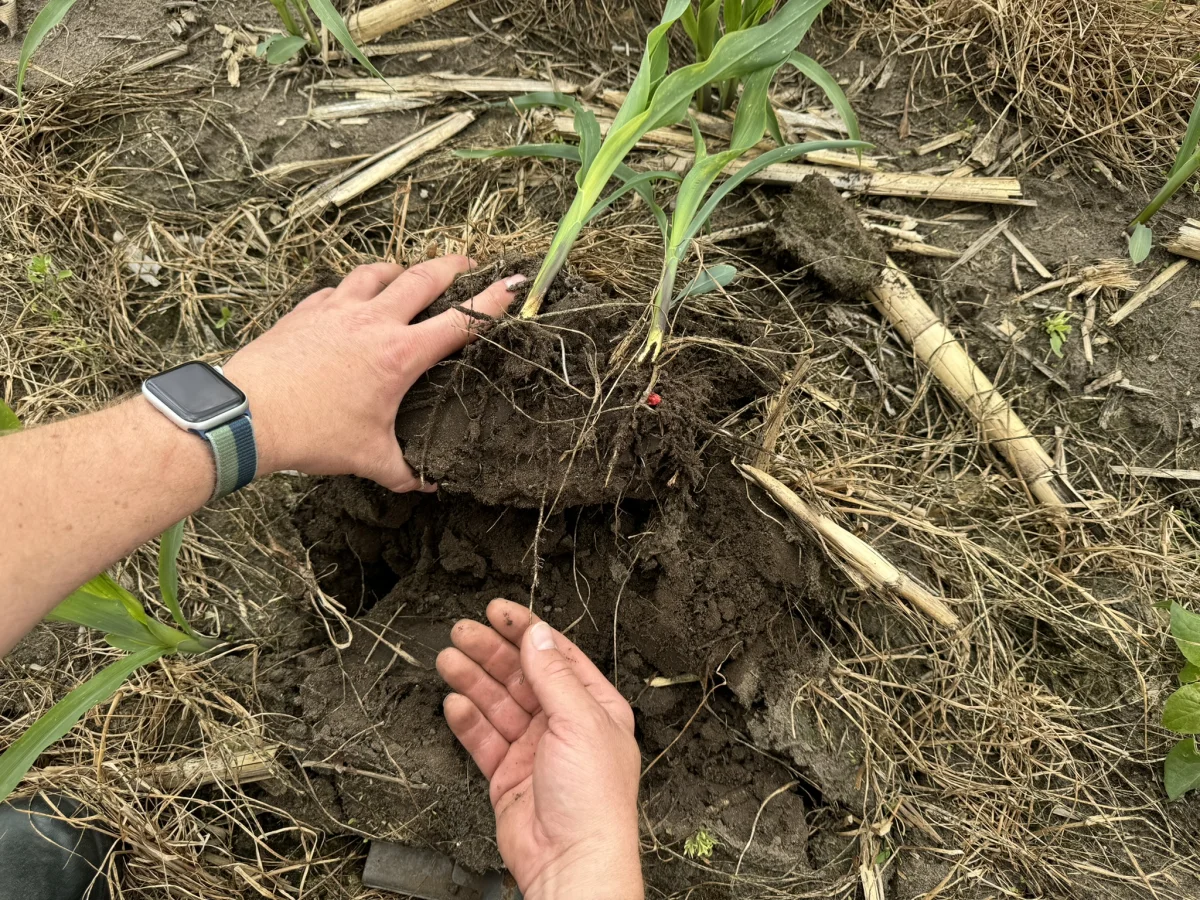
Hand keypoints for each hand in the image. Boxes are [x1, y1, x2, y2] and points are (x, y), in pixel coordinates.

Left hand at [221, 256, 522, 491]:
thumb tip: (427, 484)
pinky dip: (355, 287)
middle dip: (453, 266)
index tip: (513, 284)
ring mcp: (338, 309)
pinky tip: (354, 298)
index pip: (460, 322)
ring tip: (409, 273)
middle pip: (424, 278)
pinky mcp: (307, 309)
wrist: (249, 414)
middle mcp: (374, 322)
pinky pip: (339, 288)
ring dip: (401, 269)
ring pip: (379, 271)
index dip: (493, 302)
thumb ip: (404, 470)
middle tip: (469, 264)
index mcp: (399, 355)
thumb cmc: (313, 433)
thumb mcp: (368, 458)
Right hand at [437, 599, 642, 899]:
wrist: (571, 860)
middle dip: (491, 652)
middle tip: (462, 632)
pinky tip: (454, 702)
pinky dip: (468, 720)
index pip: (555, 656)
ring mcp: (534, 750)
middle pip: (521, 676)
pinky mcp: (508, 775)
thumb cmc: (593, 800)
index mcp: (594, 706)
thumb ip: (553, 676)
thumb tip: (539, 635)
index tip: (498, 611)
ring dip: (473, 680)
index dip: (526, 631)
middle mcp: (564, 724)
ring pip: (498, 704)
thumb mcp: (579, 721)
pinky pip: (484, 739)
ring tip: (448, 659)